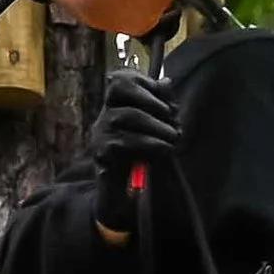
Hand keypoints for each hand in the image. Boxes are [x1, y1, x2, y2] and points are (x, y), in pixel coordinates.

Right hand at [91, 66, 180, 231]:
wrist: (123, 194)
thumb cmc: (141, 157)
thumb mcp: (155, 129)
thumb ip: (161, 105)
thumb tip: (167, 81)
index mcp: (116, 106)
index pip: (121, 79)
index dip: (145, 83)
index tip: (167, 98)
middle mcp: (104, 115)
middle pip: (119, 90)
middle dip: (152, 102)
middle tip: (174, 119)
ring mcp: (100, 133)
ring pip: (125, 116)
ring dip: (155, 125)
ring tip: (174, 136)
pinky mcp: (101, 152)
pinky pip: (124, 142)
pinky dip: (150, 144)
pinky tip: (165, 149)